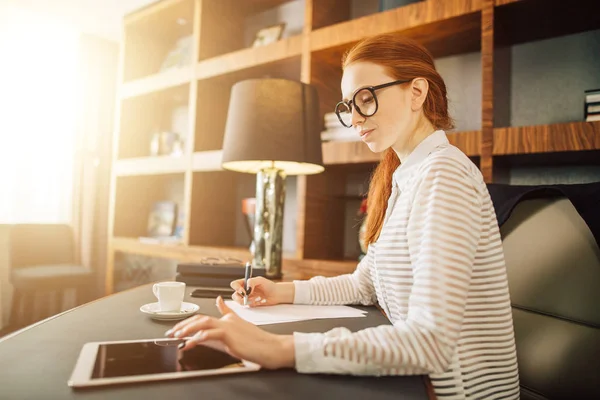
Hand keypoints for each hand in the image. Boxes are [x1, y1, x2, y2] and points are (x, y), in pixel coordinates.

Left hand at [165, 296, 294, 369]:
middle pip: (200, 318)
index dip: (190, 321)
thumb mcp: (241, 328)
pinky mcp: (229, 335)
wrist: (270, 347)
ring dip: (187, 329)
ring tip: (177, 337)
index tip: (178, 328)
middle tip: (172, 333)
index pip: (205, 317)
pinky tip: (190, 343)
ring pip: (202, 322)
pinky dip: (197, 337)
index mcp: (229, 319)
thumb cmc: (257, 342)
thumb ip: (229, 318)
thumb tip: (220, 306)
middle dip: (183, 325)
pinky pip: (209, 333)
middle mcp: (227, 320)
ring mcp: (228, 326)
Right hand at [230, 277, 293, 306]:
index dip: (236, 288)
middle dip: (239, 299)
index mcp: (245, 283)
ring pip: (240, 302)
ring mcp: (247, 298)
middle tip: (247, 299)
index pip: (235, 284)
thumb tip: (247, 286)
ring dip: (248, 301)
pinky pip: (248, 306)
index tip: (243, 291)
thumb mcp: (261, 280)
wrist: (276, 294)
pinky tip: (260, 301)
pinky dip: (253, 304)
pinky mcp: (251, 304)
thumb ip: (252, 281)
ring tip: (258, 298)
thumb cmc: (269, 285)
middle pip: (235, 295)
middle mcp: (244, 290)